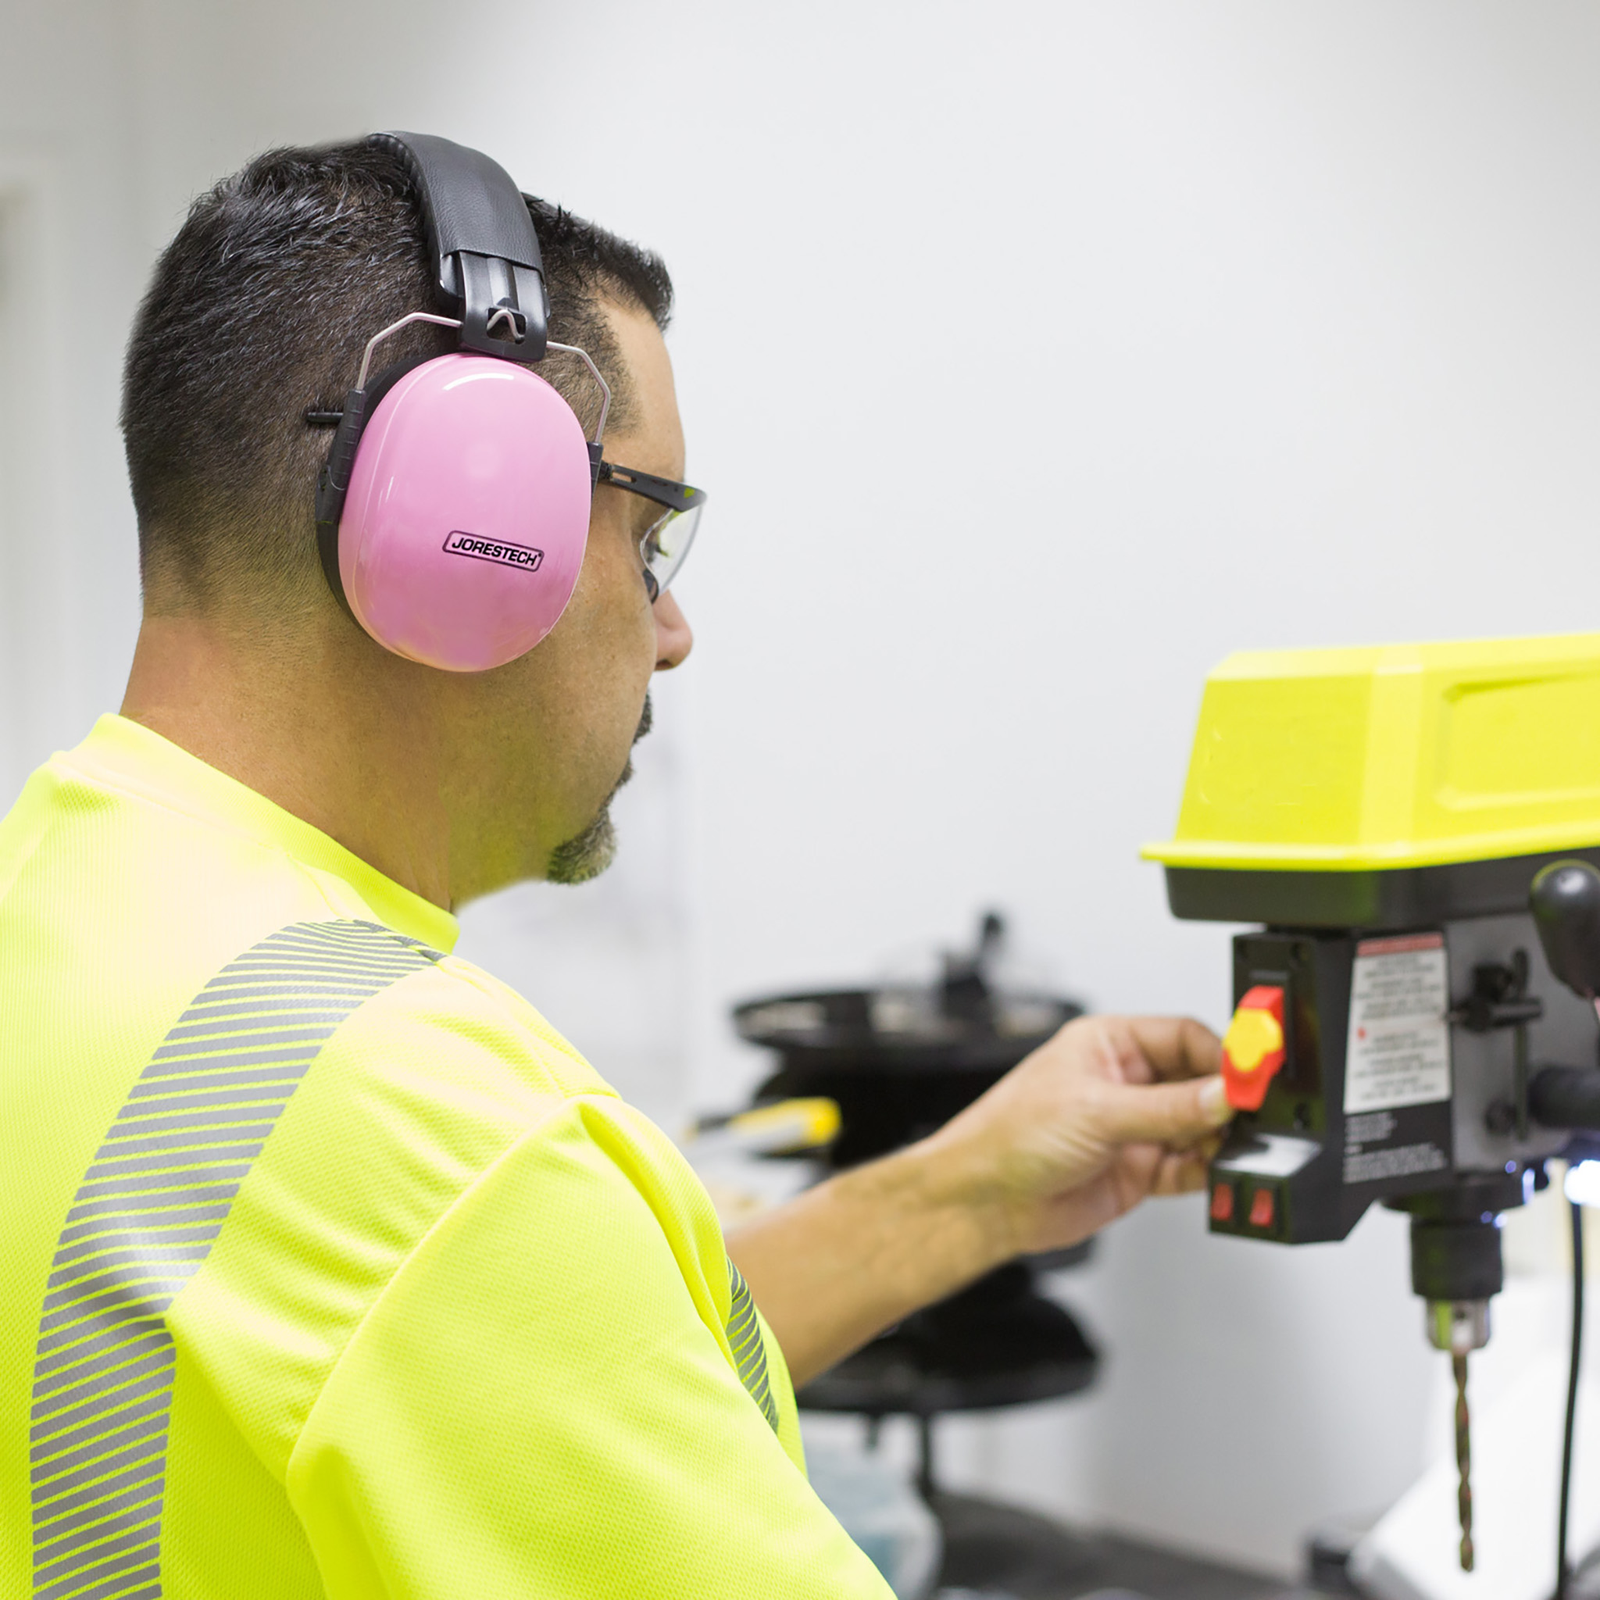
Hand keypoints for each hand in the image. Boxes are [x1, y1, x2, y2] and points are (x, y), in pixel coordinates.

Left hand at [919, 1014, 1231, 1257]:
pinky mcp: (1138, 1170)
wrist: (984, 1202)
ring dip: (1219, 1140)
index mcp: (1108, 1044)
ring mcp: (1133, 1128)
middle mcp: (1124, 1082)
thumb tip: (1222, 1095)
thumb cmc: (1008, 1136)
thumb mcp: (1095, 1111)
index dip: (1220, 1057)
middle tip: (1250, 1118)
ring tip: (1232, 1149)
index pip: (1183, 1037)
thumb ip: (1166, 1107)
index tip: (1248, 1078)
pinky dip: (1207, 1172)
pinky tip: (1214, 1174)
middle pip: (1198, 1082)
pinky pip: (1188, 1167)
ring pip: (1198, 1127)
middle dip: (1225, 1101)